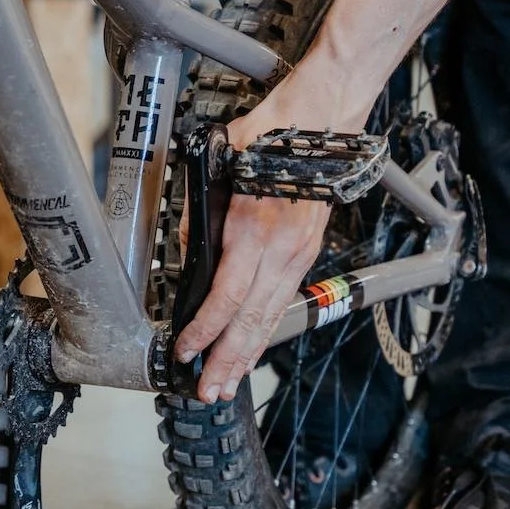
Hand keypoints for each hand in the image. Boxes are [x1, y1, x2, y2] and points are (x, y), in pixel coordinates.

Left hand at [173, 97, 335, 404]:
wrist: (324, 116)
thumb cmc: (273, 131)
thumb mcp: (220, 162)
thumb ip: (201, 212)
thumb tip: (188, 252)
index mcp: (255, 227)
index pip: (227, 296)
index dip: (205, 330)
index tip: (185, 352)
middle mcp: (282, 248)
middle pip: (251, 319)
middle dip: (227, 361)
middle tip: (207, 391)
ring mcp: (300, 252)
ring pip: (271, 316)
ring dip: (248, 354)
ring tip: (227, 383)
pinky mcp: (309, 251)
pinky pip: (284, 300)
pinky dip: (266, 329)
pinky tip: (252, 346)